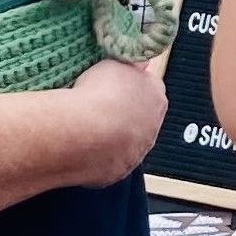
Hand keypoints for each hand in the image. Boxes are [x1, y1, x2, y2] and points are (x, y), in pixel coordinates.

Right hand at [64, 58, 167, 184]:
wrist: (84, 133)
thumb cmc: (99, 92)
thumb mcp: (115, 63)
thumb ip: (130, 64)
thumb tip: (139, 62)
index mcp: (157, 97)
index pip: (149, 88)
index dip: (129, 85)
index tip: (111, 84)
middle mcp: (152, 128)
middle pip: (138, 118)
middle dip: (121, 114)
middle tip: (96, 107)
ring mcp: (136, 155)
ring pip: (124, 143)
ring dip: (109, 137)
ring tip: (84, 128)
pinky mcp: (116, 173)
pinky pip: (106, 162)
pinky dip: (95, 156)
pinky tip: (79, 147)